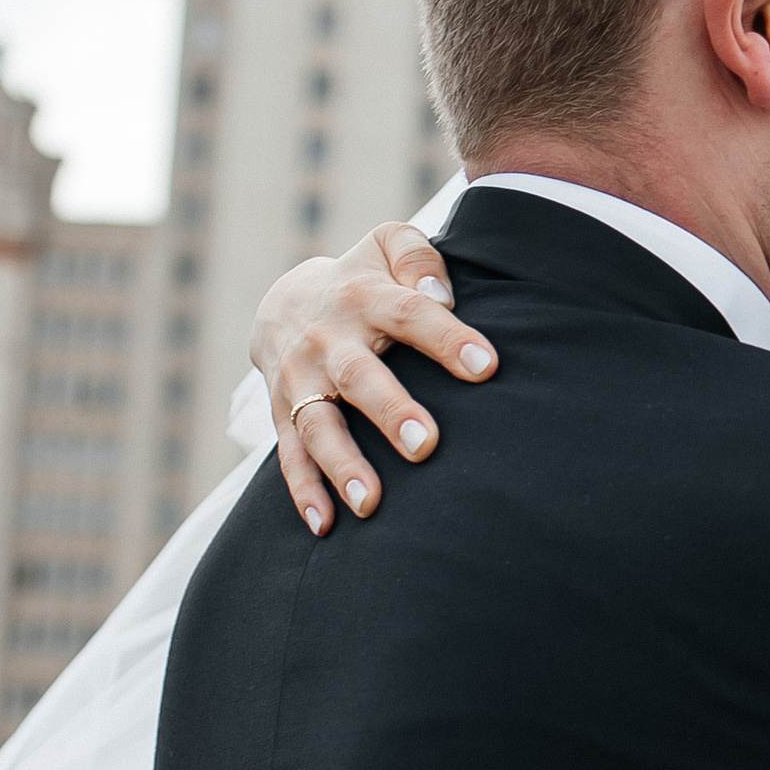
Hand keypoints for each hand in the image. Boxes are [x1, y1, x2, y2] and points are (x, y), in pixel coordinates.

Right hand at [253, 224, 495, 533]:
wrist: (283, 302)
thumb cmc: (363, 279)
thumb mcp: (385, 244)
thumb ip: (416, 255)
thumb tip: (440, 292)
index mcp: (363, 296)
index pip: (409, 314)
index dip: (446, 338)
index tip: (486, 366)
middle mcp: (327, 340)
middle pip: (359, 376)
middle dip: (390, 411)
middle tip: (425, 444)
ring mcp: (300, 380)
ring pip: (318, 425)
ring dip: (342, 464)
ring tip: (371, 503)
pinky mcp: (283, 413)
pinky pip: (289, 456)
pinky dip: (303, 491)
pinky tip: (325, 525)